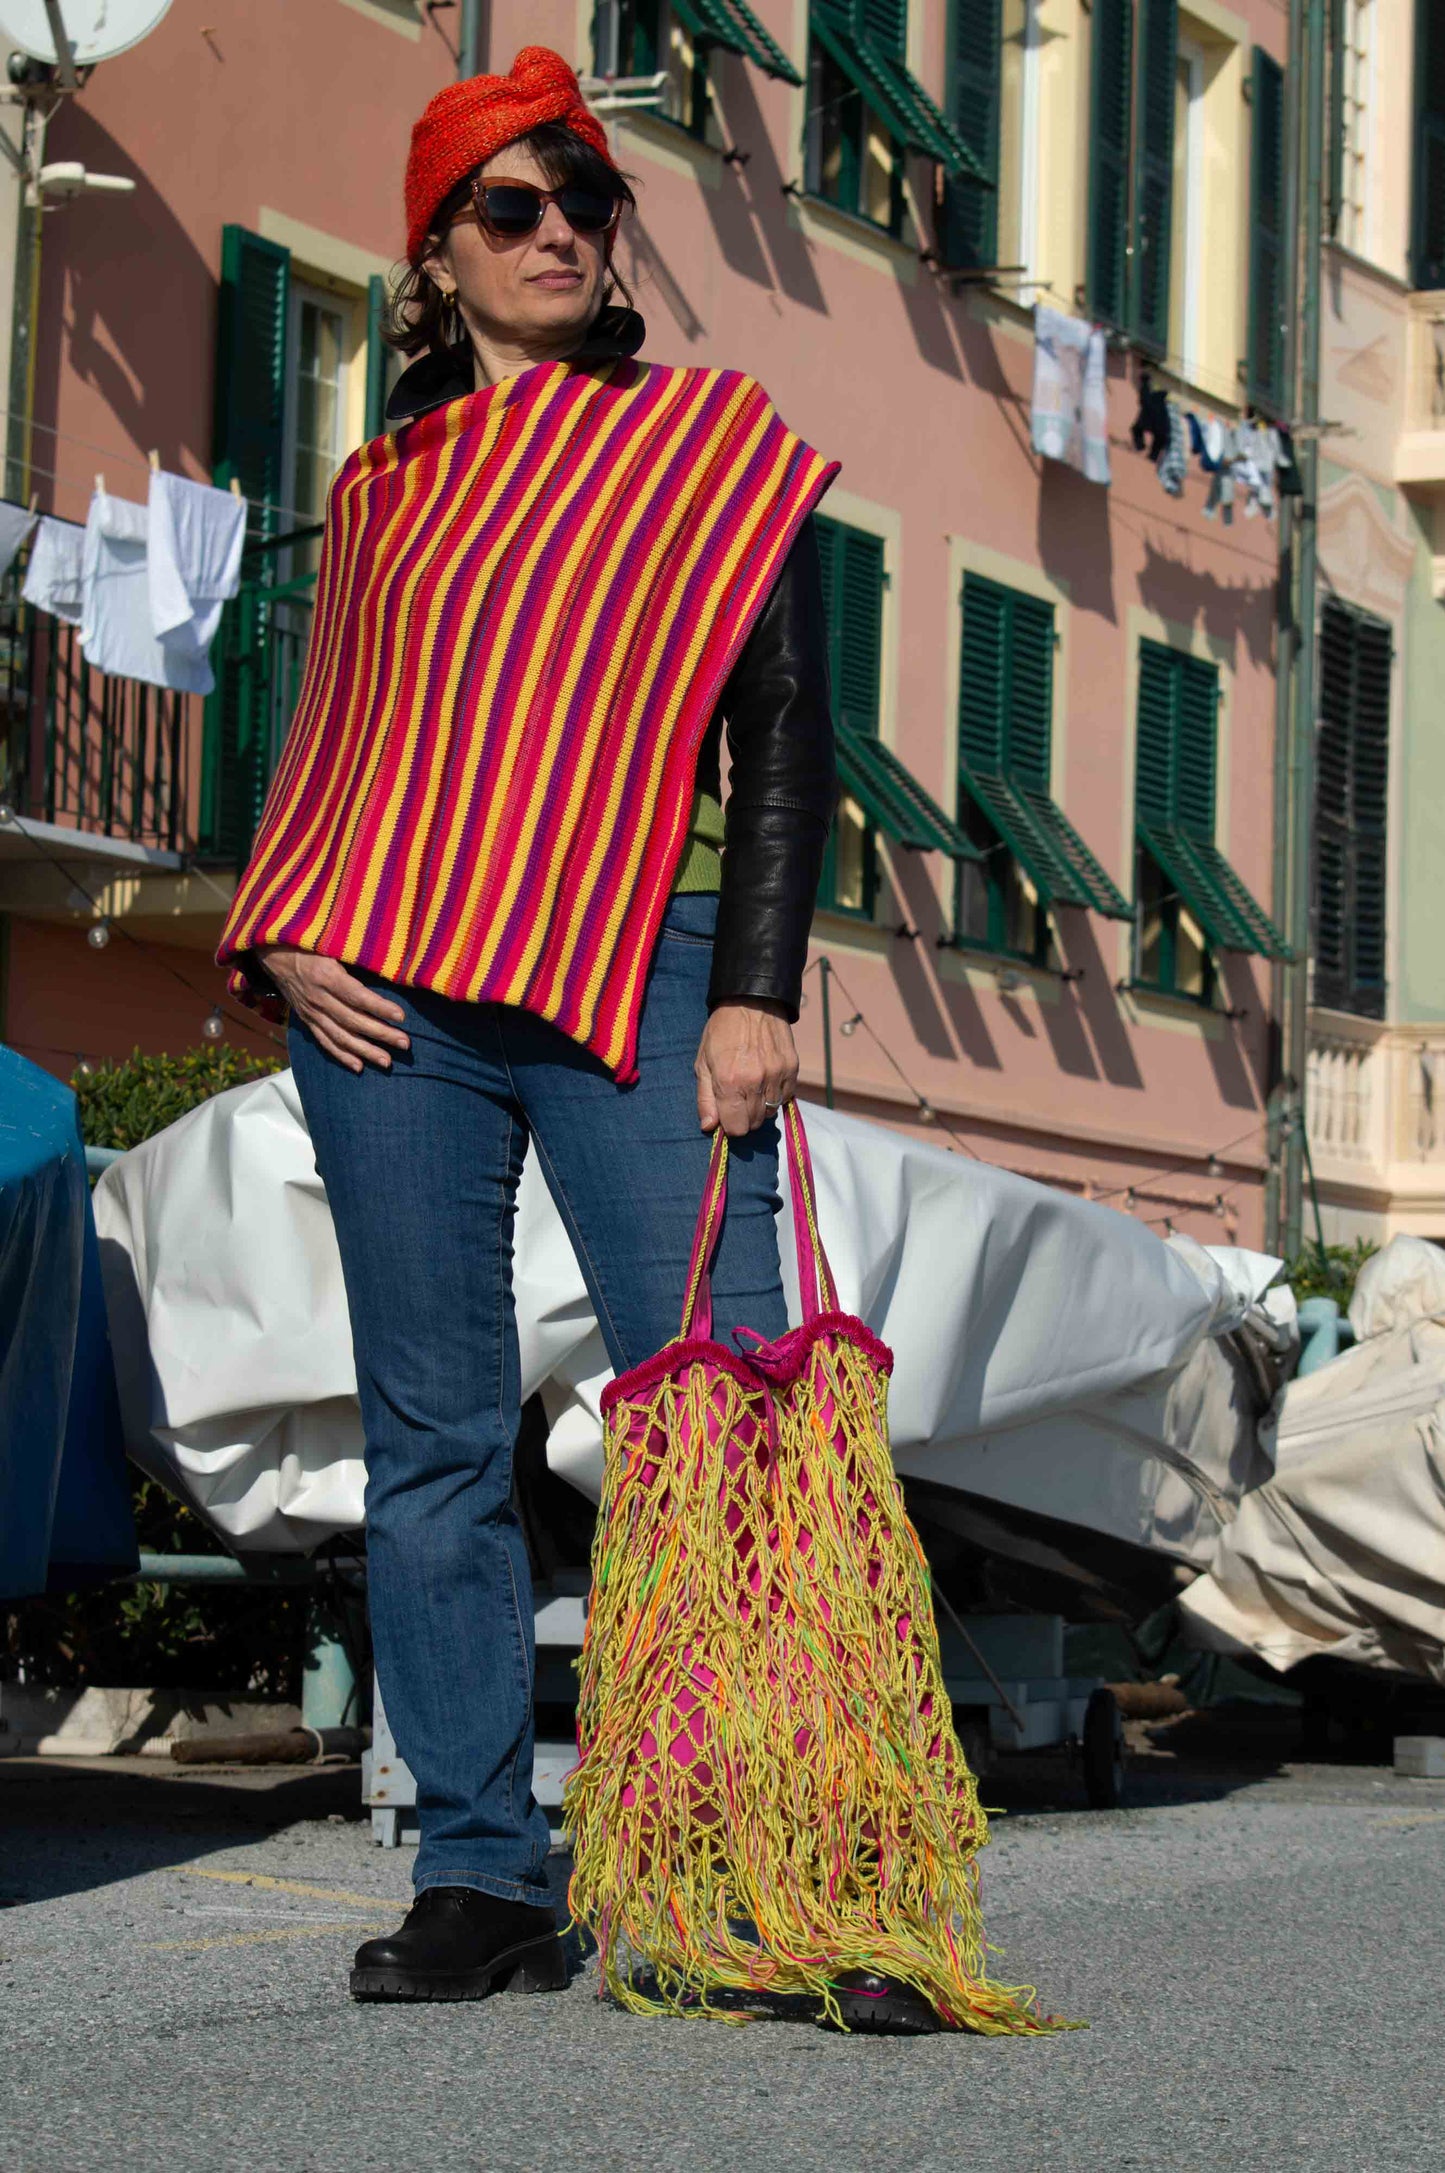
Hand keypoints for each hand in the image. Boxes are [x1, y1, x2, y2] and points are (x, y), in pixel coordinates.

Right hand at [258, 945, 409, 1073]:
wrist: (274, 953)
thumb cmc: (309, 943)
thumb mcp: (330, 942)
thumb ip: (354, 954)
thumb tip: (386, 960)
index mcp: (326, 975)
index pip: (357, 996)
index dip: (379, 1007)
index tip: (401, 1016)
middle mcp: (318, 998)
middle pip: (352, 1021)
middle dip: (380, 1034)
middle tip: (405, 1044)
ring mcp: (311, 1012)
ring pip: (340, 1036)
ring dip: (365, 1051)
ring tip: (387, 1062)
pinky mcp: (307, 1021)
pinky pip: (325, 1042)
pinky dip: (342, 1056)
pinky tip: (359, 1067)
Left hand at [695, 1000, 797, 1137]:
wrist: (751, 1002)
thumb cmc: (722, 1032)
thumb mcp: (702, 1063)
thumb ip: (705, 1099)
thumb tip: (710, 1127)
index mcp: (730, 1083)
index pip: (737, 1128)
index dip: (730, 1125)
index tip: (727, 1114)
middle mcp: (756, 1082)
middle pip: (754, 1123)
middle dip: (744, 1116)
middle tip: (738, 1097)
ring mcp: (777, 1075)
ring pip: (770, 1112)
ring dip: (760, 1106)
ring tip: (752, 1087)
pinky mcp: (792, 1069)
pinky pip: (786, 1097)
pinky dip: (776, 1094)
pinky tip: (766, 1080)